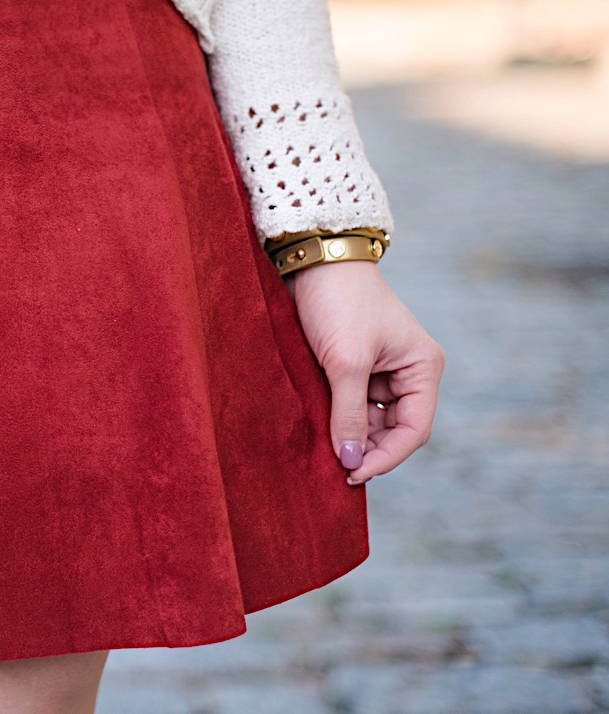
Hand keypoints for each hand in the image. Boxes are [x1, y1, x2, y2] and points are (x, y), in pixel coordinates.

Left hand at [284, 260, 444, 484]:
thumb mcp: (346, 363)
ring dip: (351, 435)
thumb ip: (350, 415)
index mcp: (423, 368)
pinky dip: (339, 417)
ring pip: (372, 418)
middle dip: (368, 448)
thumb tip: (351, 461)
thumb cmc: (338, 303)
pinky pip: (353, 403)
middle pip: (394, 429)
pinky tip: (320, 429)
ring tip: (324, 450)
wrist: (312, 261)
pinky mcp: (355, 364)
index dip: (385, 456)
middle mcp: (409, 371)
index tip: (352, 475)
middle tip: (335, 469)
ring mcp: (382, 369)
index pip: (414, 430)